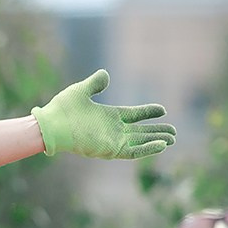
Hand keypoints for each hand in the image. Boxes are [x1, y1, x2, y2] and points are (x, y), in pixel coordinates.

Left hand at [31, 71, 175, 160]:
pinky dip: (147, 149)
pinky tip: (161, 145)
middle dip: (157, 132)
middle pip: (141, 132)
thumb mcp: (81, 90)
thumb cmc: (63, 109)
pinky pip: (133, 152)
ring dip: (156, 141)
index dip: (149, 113)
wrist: (52, 124)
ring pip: (140, 143)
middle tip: (174, 133)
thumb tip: (106, 74)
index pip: (134, 115)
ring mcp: (112, 141)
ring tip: (172, 139)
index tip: (163, 110)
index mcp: (109, 116)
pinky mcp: (110, 150)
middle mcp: (113, 130)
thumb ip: (95, 84)